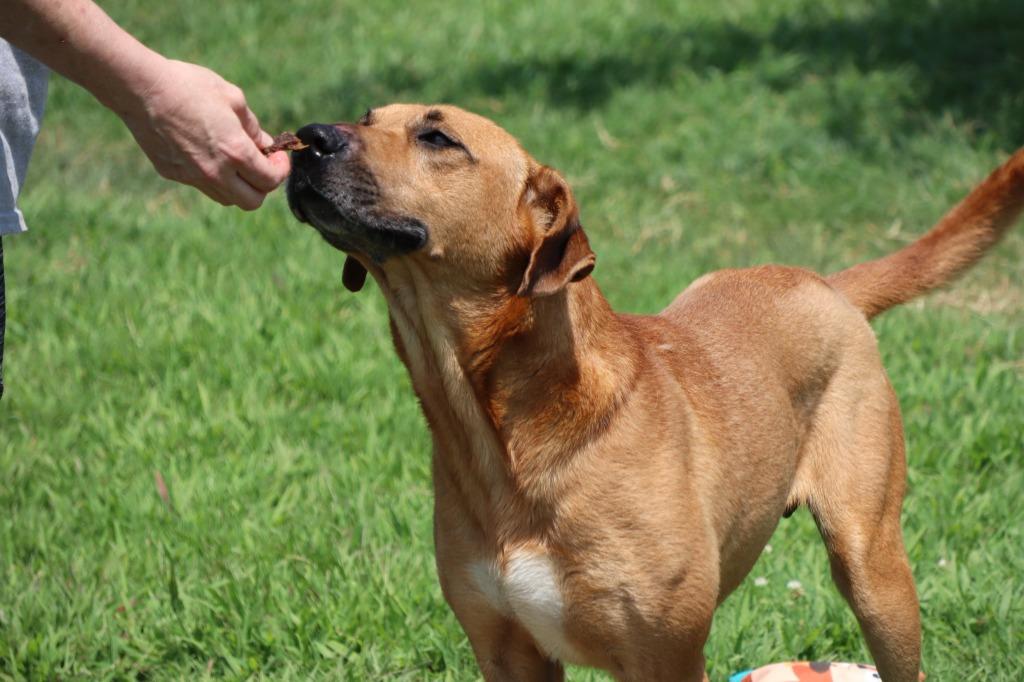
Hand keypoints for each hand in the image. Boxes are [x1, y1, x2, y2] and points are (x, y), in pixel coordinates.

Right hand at [120, 59, 289, 209]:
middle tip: (261, 164)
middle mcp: (215, 172)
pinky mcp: (173, 174)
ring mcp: (192, 177)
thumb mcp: (232, 97)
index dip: (281, 169)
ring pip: (226, 198)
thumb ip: (253, 126)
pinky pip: (201, 185)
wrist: (141, 89)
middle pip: (252, 202)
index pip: (270, 180)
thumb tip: (265, 144)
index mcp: (235, 152)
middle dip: (263, 186)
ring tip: (235, 161)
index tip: (278, 156)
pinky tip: (206, 153)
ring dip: (238, 185)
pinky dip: (212, 177)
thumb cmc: (189, 86)